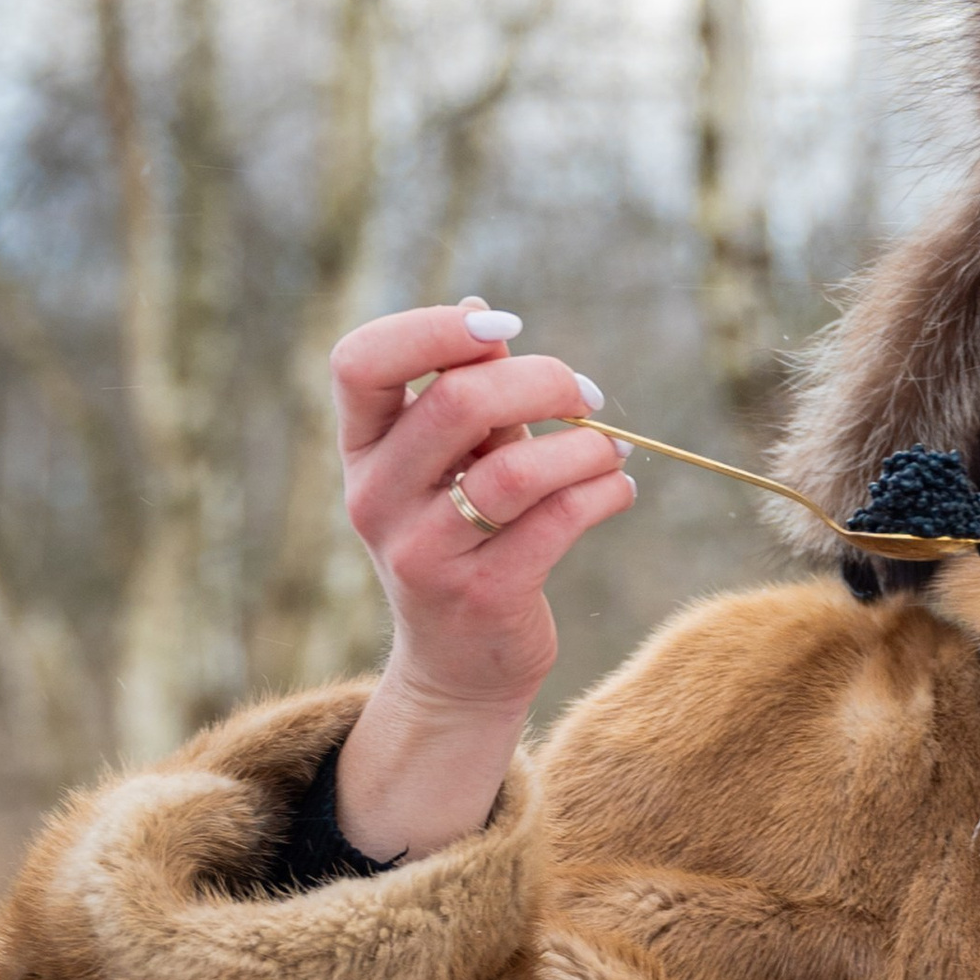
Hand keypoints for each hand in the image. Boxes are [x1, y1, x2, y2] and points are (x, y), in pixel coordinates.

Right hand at [326, 297, 632, 860]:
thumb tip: (481, 311)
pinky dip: (604, 491)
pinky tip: (619, 487)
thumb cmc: (461, 538)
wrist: (459, 667)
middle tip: (584, 393)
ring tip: (612, 448)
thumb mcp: (446, 464)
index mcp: (362, 451)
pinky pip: (557, 522)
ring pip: (514, 469)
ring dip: (583, 445)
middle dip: (540, 381)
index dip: (432, 329)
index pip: (360, 363)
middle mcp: (378, 500)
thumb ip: (464, 393)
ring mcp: (424, 554)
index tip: (503, 328)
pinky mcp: (482, 596)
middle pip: (455, 403)